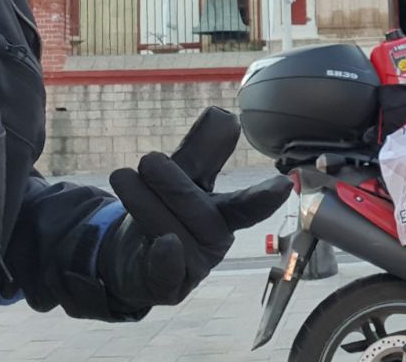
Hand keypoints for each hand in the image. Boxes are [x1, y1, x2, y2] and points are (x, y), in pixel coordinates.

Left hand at [99, 107, 291, 307]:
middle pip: (201, 213)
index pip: (247, 204)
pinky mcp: (166, 287)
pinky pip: (167, 274)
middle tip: (148, 159)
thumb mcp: (184, 177)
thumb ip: (203, 150)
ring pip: (174, 234)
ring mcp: (192, 268)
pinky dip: (165, 258)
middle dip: (174, 186)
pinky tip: (161, 242)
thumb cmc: (166, 212)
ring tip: (121, 176)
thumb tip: (226, 117)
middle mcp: (214, 241)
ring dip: (146, 204)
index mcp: (226, 214)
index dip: (265, 196)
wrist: (129, 258)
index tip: (284, 184)